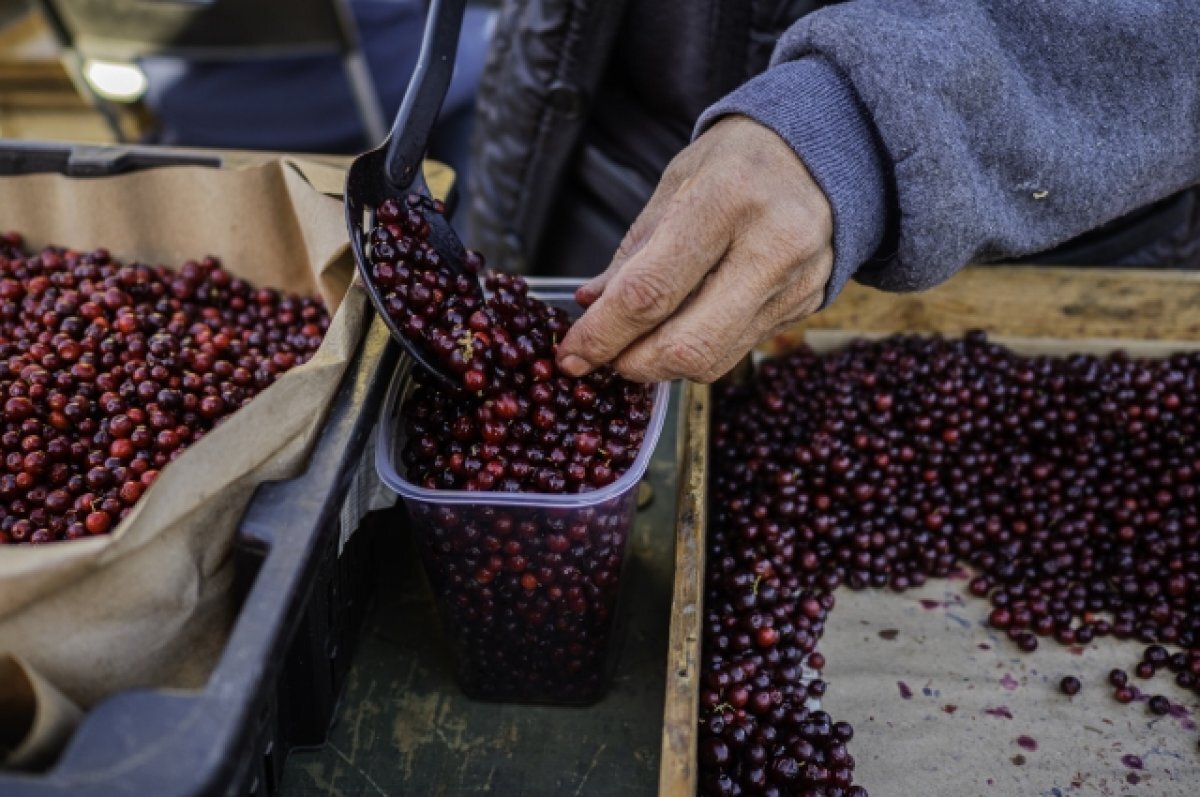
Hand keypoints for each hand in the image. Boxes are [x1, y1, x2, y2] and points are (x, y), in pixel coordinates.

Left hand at [556, 115, 833, 382]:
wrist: (822, 152)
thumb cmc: (737, 162)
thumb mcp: (675, 185)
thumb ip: (632, 252)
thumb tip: (590, 305)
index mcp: (727, 199)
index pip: (651, 291)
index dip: (602, 334)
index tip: (571, 355)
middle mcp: (771, 246)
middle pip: (687, 344)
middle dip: (632, 364)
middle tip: (604, 359)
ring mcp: (795, 282)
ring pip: (713, 359)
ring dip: (661, 365)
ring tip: (637, 345)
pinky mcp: (805, 306)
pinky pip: (736, 350)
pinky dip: (696, 351)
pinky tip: (680, 330)